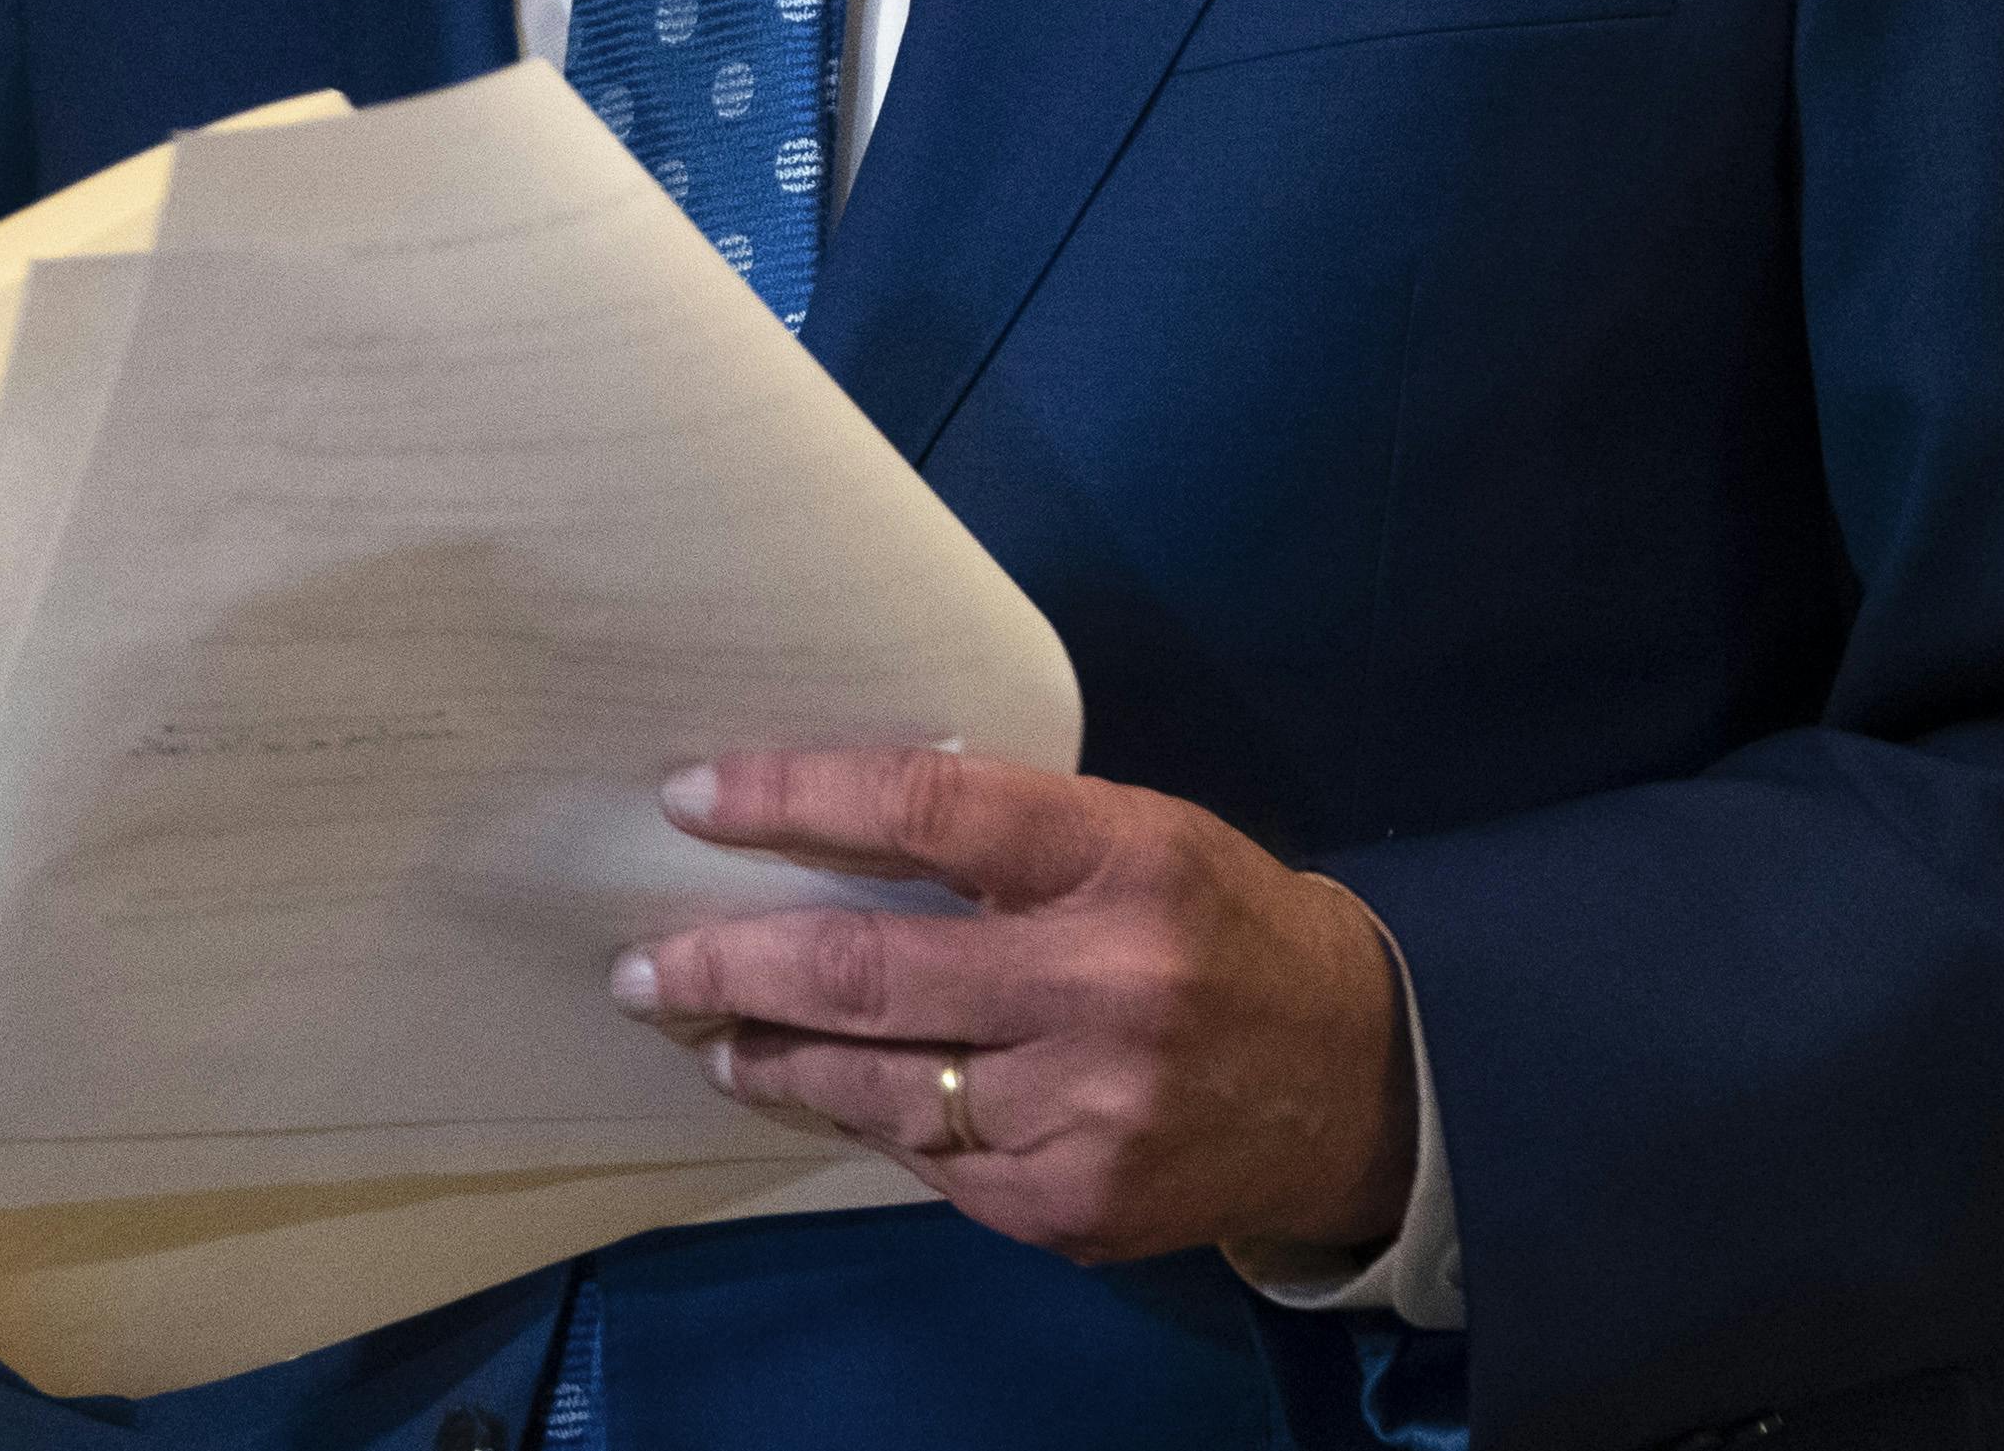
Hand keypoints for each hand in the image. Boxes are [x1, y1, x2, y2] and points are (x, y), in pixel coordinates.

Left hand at [610, 747, 1414, 1266]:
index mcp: (1121, 859)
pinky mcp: (1072, 1206)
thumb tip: (825, 830)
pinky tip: (826, 1091)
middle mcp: (1102, 988)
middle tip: (646, 963)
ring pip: (877, 1085)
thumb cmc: (1220, 926)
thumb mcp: (1137, 836)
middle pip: (866, 970)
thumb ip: (1007, 839)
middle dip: (729, 963)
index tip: (689, 796)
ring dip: (769, 1056)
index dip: (790, 799)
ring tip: (710, 1031)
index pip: (923, 809)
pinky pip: (927, 1160)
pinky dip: (863, 1118)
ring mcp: (1086, 1113)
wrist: (1358, 1081)